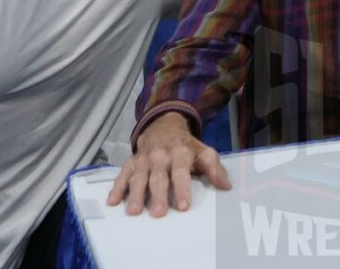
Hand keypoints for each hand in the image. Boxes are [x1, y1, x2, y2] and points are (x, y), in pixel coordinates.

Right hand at [106, 112, 230, 216]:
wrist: (163, 125)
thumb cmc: (186, 146)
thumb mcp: (204, 152)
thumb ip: (214, 168)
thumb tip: (226, 186)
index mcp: (180, 153)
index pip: (181, 173)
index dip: (183, 189)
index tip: (184, 206)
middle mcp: (160, 156)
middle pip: (159, 178)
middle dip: (158, 195)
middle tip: (158, 213)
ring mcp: (144, 159)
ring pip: (139, 177)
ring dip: (135, 194)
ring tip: (133, 211)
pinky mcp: (131, 162)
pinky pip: (122, 175)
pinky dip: (117, 187)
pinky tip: (112, 201)